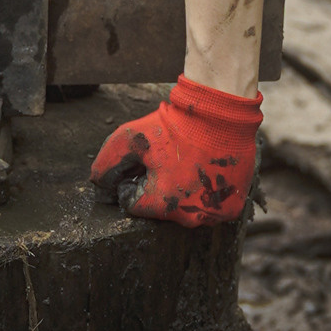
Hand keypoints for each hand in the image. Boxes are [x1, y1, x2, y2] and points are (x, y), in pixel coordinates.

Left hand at [90, 75, 261, 226]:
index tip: (147, 162)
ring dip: (184, 193)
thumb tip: (98, 184)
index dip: (135, 179)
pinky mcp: (232, 209)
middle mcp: (189, 218)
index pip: (133, 203)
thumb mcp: (130, 137)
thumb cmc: (176, 125)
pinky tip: (205, 171)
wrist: (221, 113)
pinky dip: (206, 194)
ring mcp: (213, 216)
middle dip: (160, 188)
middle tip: (169, 162)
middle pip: (161, 209)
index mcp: (163, 205)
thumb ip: (107, 163)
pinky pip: (210, 208)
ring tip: (189, 165)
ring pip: (187, 210)